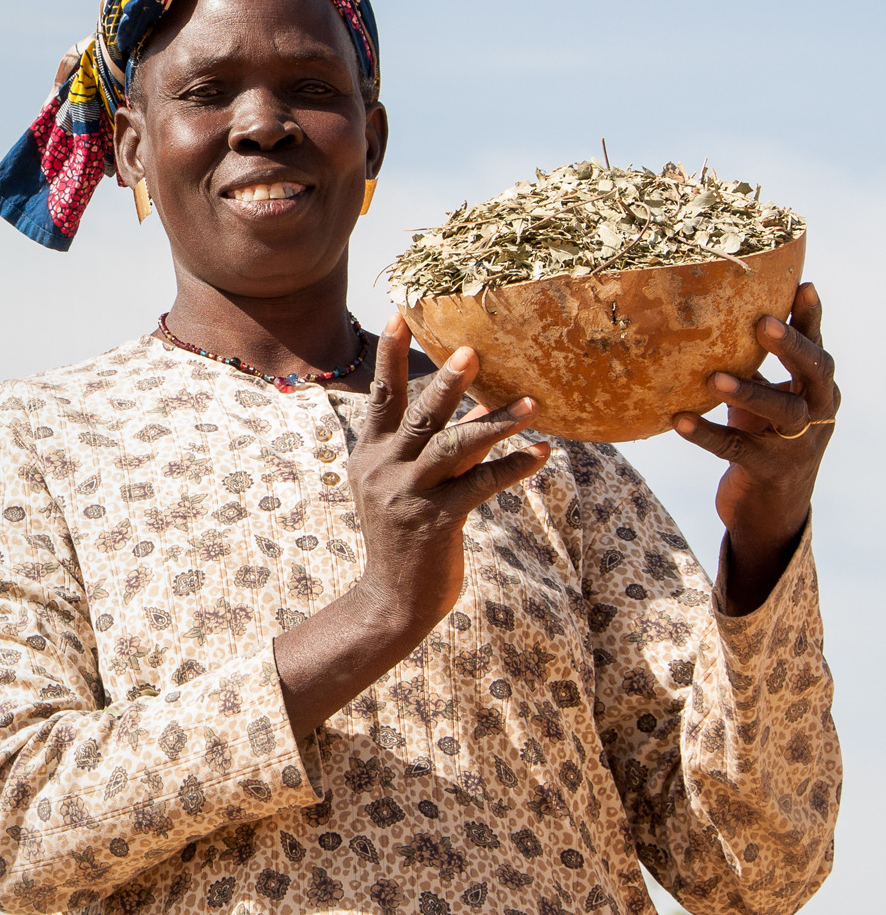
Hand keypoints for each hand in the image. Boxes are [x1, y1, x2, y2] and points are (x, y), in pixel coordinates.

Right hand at [348, 313, 552, 628]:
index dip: (390, 355)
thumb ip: (439, 445)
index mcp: (371, 455)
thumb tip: (480, 406)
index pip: (381, 396)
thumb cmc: (407, 537)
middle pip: (418, 414)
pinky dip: (515, 467)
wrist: (393, 600)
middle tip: (471, 350)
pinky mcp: (437, 521)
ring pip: (453, 445)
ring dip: (495, 421)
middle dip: (446, 381)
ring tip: (532, 402)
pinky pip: (482, 485)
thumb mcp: (409, 485)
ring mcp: (409, 495)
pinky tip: (543, 453)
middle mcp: (384, 469)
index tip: (399, 314)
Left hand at [673, 282, 837, 612]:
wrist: (770, 508)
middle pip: (815, 372)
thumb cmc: (762, 437)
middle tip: (762, 323)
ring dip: (748, 391)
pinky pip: (736, 448)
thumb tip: (716, 316)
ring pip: (782, 412)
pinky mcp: (769, 470)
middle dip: (791, 346)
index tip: (803, 286)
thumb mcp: (766, 397)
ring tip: (712, 378)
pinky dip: (708, 434)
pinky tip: (679, 421)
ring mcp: (799, 444)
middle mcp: (818, 412)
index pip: (817, 347)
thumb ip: (755, 364)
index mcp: (818, 389)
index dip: (811, 318)